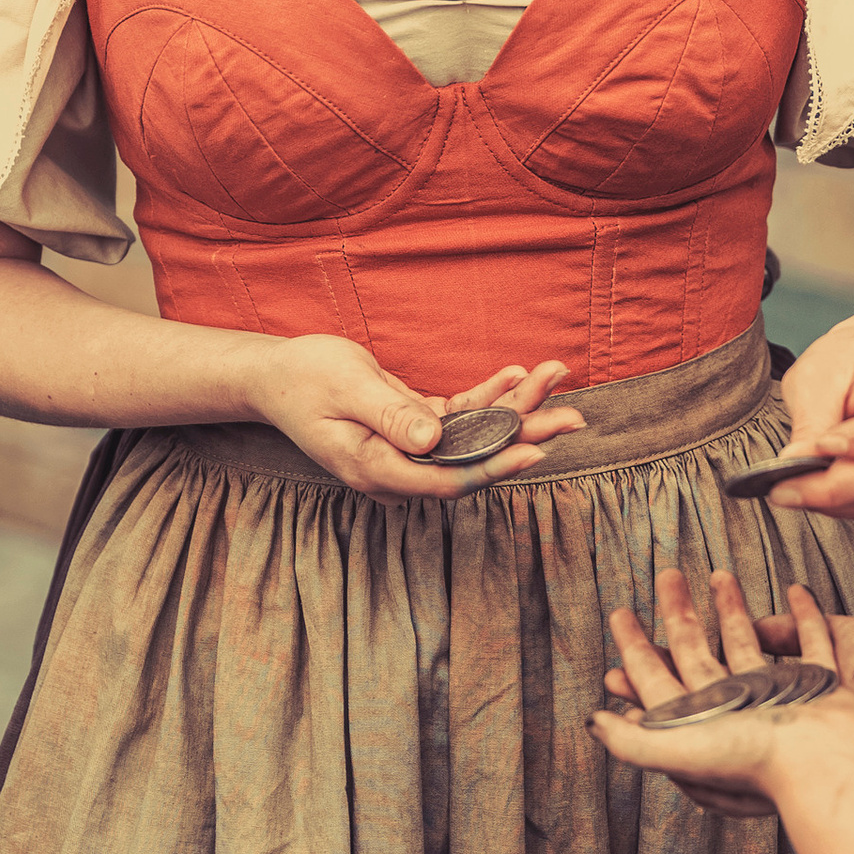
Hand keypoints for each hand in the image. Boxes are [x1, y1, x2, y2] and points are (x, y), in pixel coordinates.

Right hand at [245, 342, 584, 497]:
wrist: (278, 375)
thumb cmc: (305, 378)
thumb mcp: (346, 389)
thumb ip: (391, 416)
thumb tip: (434, 440)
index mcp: (376, 469)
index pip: (447, 478)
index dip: (493, 466)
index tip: (535, 452)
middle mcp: (398, 467)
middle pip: (472, 460)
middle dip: (525, 437)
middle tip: (575, 417)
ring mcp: (409, 451)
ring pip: (474, 437)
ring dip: (517, 409)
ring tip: (558, 376)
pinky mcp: (416, 429)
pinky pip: (462, 418)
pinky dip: (490, 396)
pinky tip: (520, 374)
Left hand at [603, 575, 853, 788]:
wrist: (824, 767)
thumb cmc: (753, 762)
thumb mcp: (678, 750)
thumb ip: (632, 742)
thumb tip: (592, 722)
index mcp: (701, 720)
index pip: (655, 676)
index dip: (633, 646)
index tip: (620, 612)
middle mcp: (736, 707)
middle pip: (696, 651)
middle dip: (677, 612)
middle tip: (666, 576)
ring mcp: (778, 695)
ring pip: (747, 641)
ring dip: (731, 608)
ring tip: (720, 574)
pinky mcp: (819, 685)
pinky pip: (809, 641)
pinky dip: (803, 616)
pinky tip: (795, 590)